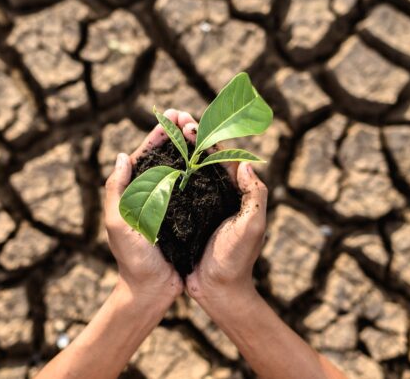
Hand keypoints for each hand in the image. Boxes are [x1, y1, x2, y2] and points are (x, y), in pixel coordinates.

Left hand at [104, 110, 183, 305]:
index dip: (158, 134)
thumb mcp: (118, 224)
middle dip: (176, 134)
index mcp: (133, 192)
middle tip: (190, 117)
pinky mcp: (186, 215)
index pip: (144, 155)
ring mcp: (170, 203)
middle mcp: (152, 194)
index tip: (171, 115)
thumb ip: (116, 191)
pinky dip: (201, 171)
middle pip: (164, 157)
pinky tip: (212, 160)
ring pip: (181, 169)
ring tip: (202, 130)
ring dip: (190, 148)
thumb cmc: (132, 259)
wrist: (152, 289)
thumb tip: (122, 156)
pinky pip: (194, 188)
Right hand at [174, 112, 267, 303]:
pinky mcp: (186, 217)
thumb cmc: (236, 260)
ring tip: (164, 132)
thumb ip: (255, 196)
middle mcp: (218, 194)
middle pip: (204, 158)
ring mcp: (201, 205)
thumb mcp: (252, 227)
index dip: (207, 137)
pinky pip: (177, 190)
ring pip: (189, 170)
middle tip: (174, 118)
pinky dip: (168, 174)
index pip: (222, 157)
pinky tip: (154, 164)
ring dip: (177, 150)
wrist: (218, 290)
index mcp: (236, 193)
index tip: (190, 122)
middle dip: (190, 136)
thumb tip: (247, 163)